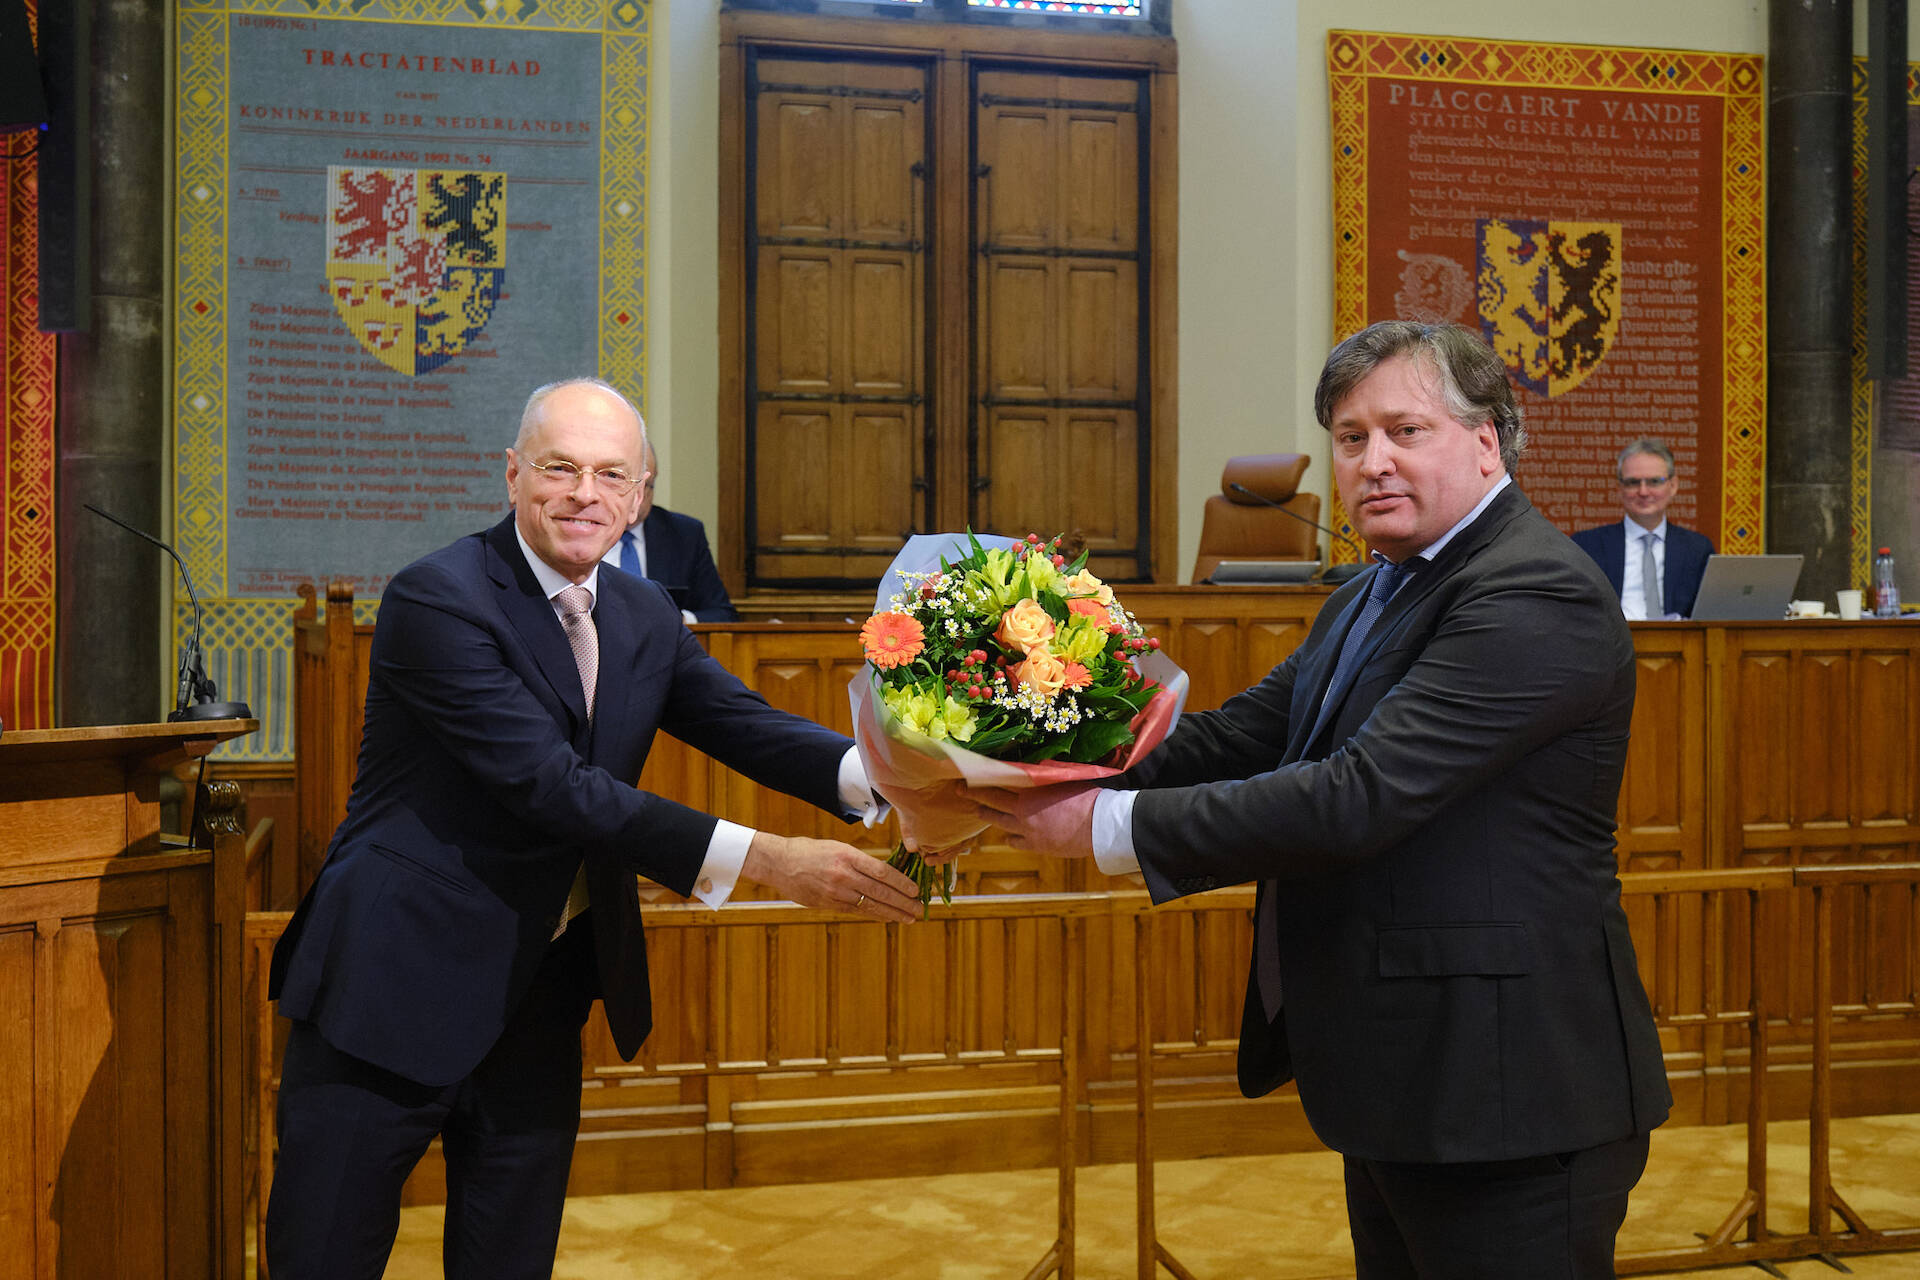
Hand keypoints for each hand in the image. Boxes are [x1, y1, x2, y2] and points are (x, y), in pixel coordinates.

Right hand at [742, 832, 921, 923]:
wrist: (779, 863)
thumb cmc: (810, 850)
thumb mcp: (837, 847)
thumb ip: (859, 861)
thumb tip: (885, 873)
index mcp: (848, 855)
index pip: (882, 872)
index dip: (902, 883)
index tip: (915, 890)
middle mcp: (844, 875)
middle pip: (881, 891)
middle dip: (903, 902)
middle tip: (919, 909)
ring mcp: (836, 892)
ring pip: (871, 905)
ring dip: (892, 913)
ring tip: (908, 918)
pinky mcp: (828, 904)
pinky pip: (856, 911)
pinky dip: (874, 915)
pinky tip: (887, 918)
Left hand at [971, 784, 1098, 858]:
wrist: (1099, 825)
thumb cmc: (1087, 796)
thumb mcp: (1065, 779)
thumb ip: (1046, 775)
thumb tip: (1035, 767)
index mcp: (1030, 791)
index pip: (999, 781)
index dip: (981, 778)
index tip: (968, 773)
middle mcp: (1023, 811)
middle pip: (991, 801)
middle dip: (973, 795)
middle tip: (959, 790)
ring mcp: (1027, 830)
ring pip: (998, 822)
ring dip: (987, 815)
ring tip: (978, 811)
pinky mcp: (1035, 845)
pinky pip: (1014, 841)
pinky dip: (1009, 836)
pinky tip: (1007, 834)